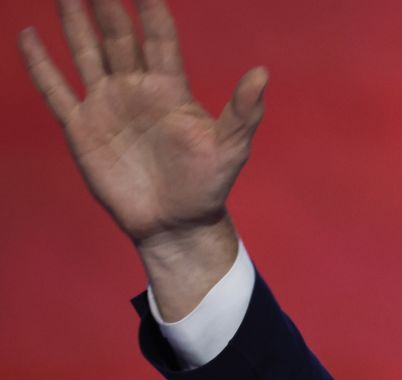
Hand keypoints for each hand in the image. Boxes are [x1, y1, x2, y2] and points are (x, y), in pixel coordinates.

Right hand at [20, 0, 267, 316]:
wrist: (175, 224)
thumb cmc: (207, 186)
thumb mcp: (230, 149)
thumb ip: (243, 111)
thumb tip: (262, 74)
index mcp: (171, 89)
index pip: (159, 36)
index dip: (150, 7)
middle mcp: (136, 89)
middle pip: (118, 36)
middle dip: (108, 5)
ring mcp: (107, 105)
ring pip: (86, 52)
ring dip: (75, 21)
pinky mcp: (82, 128)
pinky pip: (56, 90)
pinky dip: (41, 64)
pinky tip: (28, 35)